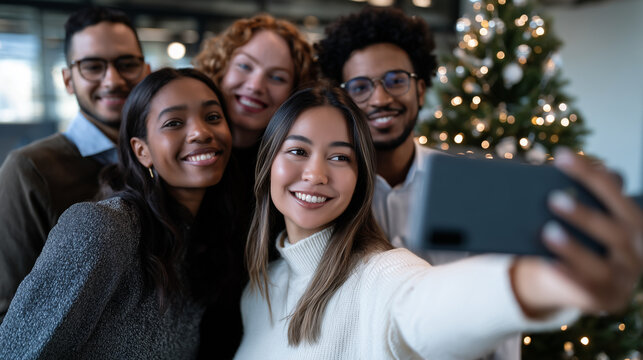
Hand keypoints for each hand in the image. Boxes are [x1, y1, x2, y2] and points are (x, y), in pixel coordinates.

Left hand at [512, 148, 642, 315]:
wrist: (571, 281)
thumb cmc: (576, 238)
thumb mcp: (577, 217)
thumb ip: (575, 195)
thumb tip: (557, 166)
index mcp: (633, 221)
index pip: (614, 192)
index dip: (590, 174)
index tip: (562, 156)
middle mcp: (636, 249)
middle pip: (616, 230)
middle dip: (585, 214)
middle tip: (553, 198)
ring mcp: (624, 278)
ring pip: (602, 265)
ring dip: (574, 248)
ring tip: (547, 232)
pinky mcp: (605, 300)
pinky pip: (586, 289)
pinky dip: (567, 275)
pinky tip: (548, 262)